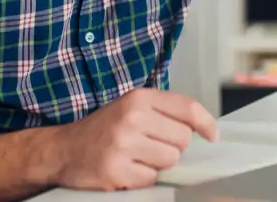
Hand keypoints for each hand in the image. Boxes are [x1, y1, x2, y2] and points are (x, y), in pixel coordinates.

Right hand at [48, 87, 218, 190]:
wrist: (63, 149)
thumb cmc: (104, 129)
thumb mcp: (131, 108)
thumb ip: (163, 113)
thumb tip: (203, 130)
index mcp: (138, 98)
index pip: (187, 108)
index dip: (206, 123)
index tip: (213, 136)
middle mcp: (131, 117)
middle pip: (182, 140)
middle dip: (173, 147)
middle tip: (151, 147)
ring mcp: (122, 144)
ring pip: (169, 160)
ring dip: (158, 164)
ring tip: (137, 157)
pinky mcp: (115, 170)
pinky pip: (151, 179)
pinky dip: (142, 178)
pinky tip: (126, 169)